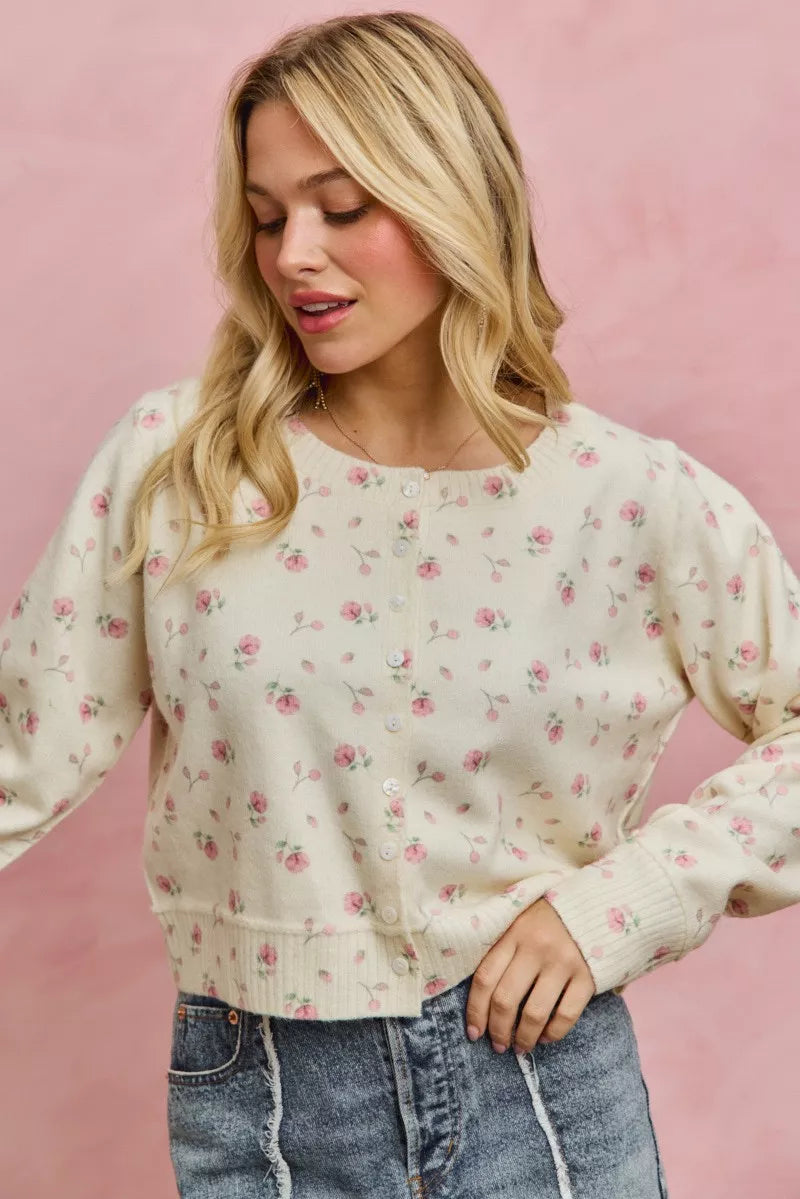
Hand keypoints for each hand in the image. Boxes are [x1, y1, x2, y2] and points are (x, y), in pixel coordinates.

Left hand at [464, 897, 595, 1054]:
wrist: (595, 904)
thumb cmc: (548, 919)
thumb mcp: (519, 922)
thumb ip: (501, 949)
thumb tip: (481, 996)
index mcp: (513, 933)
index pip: (485, 977)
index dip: (476, 1010)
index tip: (474, 1032)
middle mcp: (535, 947)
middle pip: (506, 999)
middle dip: (498, 1030)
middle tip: (498, 1045)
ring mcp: (562, 962)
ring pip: (535, 1013)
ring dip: (524, 1037)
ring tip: (520, 1047)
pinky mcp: (587, 976)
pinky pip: (566, 1015)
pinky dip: (554, 1033)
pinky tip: (546, 1038)